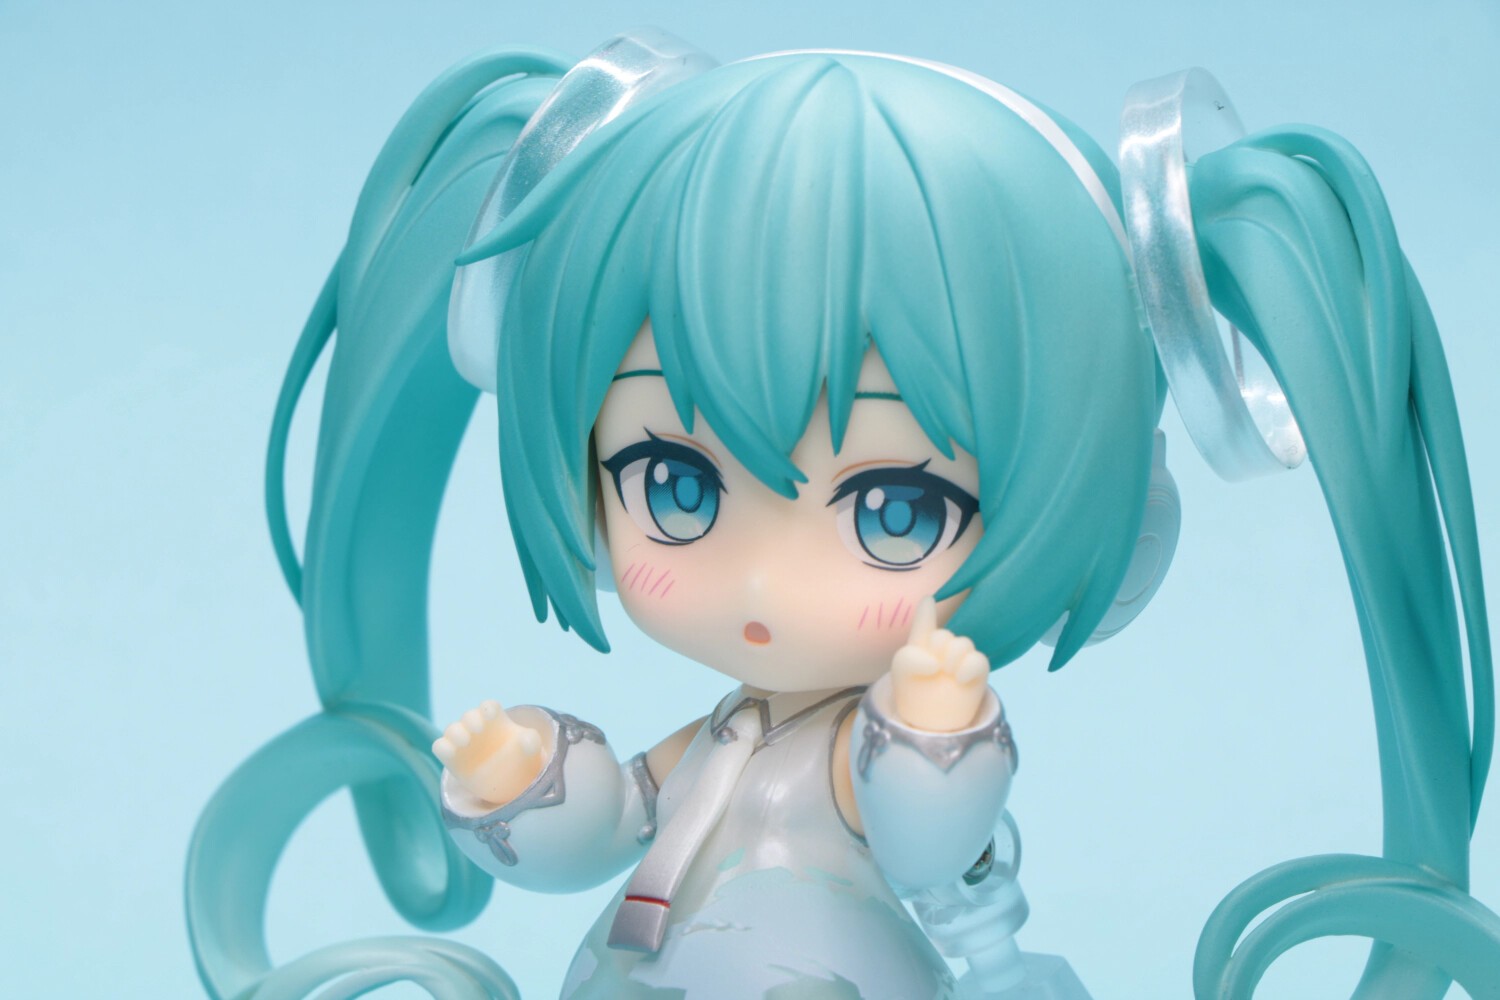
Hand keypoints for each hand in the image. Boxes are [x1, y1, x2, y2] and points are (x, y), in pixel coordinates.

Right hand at [432, 700, 547, 805]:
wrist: (512, 783)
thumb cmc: (522, 759)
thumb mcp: (532, 751)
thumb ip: (532, 742)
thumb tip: (527, 738)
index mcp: (496, 721)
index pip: (488, 707)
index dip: (488, 708)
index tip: (492, 715)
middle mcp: (477, 729)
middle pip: (469, 716)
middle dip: (471, 719)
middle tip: (478, 729)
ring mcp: (463, 743)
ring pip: (451, 729)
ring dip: (455, 732)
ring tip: (465, 742)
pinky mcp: (452, 758)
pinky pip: (440, 747)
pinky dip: (442, 747)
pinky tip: (450, 752)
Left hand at [889, 597, 989, 731]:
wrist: (929, 726)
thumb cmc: (912, 694)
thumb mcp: (901, 670)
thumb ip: (911, 657)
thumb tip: (936, 663)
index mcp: (921, 646)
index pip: (925, 623)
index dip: (927, 611)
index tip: (928, 599)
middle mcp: (941, 652)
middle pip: (945, 634)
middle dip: (938, 645)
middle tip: (934, 667)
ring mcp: (959, 663)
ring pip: (964, 643)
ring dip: (954, 654)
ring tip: (946, 672)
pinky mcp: (975, 675)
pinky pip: (979, 659)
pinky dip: (970, 665)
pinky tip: (959, 677)